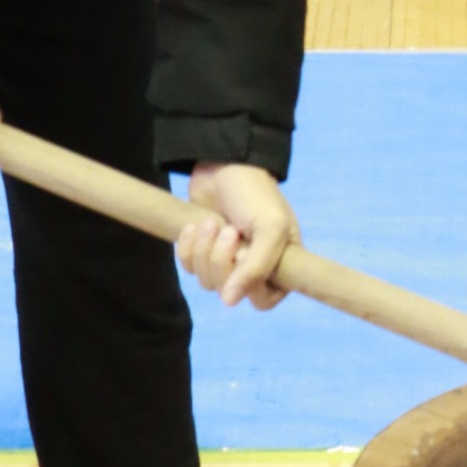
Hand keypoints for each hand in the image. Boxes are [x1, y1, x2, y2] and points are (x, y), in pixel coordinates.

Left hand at [181, 163, 300, 308]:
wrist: (223, 163)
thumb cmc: (255, 194)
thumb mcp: (271, 227)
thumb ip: (257, 268)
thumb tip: (229, 302)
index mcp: (279, 263)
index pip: (265, 300)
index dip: (251, 286)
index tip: (245, 257)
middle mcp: (252, 266)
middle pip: (230, 292)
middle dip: (222, 261)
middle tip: (228, 231)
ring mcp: (225, 260)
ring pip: (206, 282)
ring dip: (205, 251)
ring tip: (211, 222)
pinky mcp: (201, 251)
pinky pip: (188, 267)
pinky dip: (188, 248)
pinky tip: (195, 225)